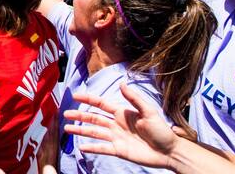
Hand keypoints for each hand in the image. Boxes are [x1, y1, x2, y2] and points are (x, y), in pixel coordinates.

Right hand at [63, 83, 177, 168]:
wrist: (169, 151)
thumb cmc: (161, 130)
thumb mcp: (148, 111)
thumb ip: (134, 98)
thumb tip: (122, 83)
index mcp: (121, 112)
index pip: (100, 104)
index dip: (88, 99)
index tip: (75, 95)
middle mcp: (116, 124)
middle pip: (93, 118)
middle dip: (79, 115)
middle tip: (65, 114)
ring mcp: (116, 138)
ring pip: (94, 132)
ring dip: (80, 130)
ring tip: (67, 128)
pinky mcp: (119, 150)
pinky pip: (102, 148)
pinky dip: (92, 147)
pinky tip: (81, 147)